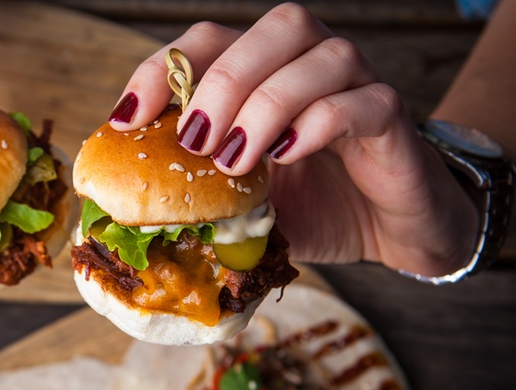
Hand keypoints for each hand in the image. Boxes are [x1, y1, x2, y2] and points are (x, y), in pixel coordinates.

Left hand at [109, 3, 476, 277]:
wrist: (387, 232)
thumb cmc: (310, 205)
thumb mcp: (241, 197)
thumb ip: (198, 187)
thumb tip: (130, 203)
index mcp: (267, 73)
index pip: (211, 39)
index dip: (165, 68)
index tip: (128, 119)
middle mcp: (313, 63)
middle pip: (276, 28)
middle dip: (224, 81)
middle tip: (197, 141)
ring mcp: (358, 85)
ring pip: (321, 58)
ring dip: (267, 106)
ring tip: (237, 161)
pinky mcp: (391, 120)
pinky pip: (362, 101)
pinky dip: (319, 124)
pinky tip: (288, 157)